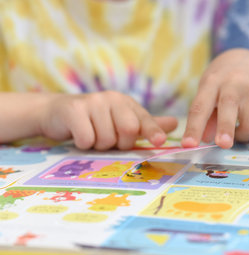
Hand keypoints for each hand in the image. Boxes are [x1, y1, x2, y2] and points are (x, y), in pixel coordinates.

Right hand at [38, 91, 176, 149]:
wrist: (57, 113)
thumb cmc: (96, 121)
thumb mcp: (122, 122)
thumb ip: (147, 124)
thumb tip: (175, 123)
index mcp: (127, 103)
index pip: (144, 120)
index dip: (153, 132)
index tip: (159, 142)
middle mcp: (112, 99)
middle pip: (128, 130)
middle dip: (120, 143)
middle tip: (110, 139)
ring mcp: (93, 102)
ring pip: (106, 139)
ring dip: (99, 146)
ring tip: (92, 136)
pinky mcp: (73, 109)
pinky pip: (86, 139)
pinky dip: (83, 144)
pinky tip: (79, 135)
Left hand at [182, 49, 248, 148]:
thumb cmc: (224, 80)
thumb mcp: (209, 91)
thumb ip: (206, 116)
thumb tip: (206, 139)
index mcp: (212, 82)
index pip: (200, 107)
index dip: (194, 128)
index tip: (188, 145)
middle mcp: (234, 83)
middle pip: (228, 108)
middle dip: (225, 128)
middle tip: (223, 144)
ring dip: (243, 135)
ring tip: (240, 127)